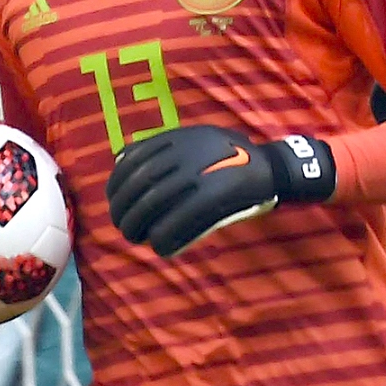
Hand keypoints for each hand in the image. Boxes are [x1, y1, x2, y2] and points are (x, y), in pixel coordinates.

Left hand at [106, 125, 335, 258]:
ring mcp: (196, 176)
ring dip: (138, 227)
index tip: (114, 202)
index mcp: (175, 139)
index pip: (129, 162)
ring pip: (151, 206)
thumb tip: (119, 158)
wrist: (271, 168)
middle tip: (125, 227)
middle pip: (136, 187)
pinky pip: (176, 222)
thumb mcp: (194, 138)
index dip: (115, 187)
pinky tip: (161, 247)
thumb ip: (160, 146)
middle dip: (123, 211)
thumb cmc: (229, 156)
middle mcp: (181, 154)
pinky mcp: (211, 198)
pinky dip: (163, 238)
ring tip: (138, 238)